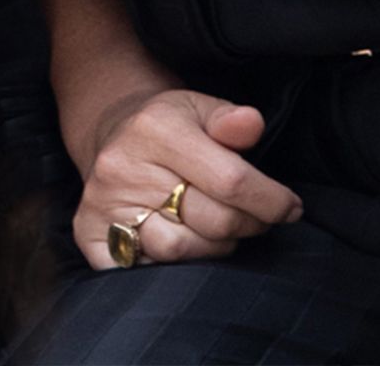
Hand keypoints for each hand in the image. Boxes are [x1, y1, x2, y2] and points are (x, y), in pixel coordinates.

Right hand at [71, 88, 301, 268]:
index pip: (232, 181)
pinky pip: (145, 271)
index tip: (290, 208)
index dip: (271, 201)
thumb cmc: (168, 127)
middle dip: (248, 224)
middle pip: (213, 221)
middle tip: (255, 217)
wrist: (110, 135)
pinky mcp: (90, 235)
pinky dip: (172, 267)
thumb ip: (230, 120)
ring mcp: (104, 204)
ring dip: (215, 247)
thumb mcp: (199, 109)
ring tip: (216, 226)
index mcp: (155, 129)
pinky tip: (184, 242)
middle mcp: (122, 167)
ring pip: (182, 252)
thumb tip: (252, 123)